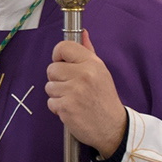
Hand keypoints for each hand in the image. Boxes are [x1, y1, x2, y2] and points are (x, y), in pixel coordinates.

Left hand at [45, 28, 127, 156]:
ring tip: (74, 99)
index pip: (63, 47)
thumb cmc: (105, 99)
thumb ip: (88, 52)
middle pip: (51, 68)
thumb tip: (83, 33)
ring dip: (57, 94)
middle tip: (72, 87)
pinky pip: (50, 102)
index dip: (58, 56)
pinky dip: (58, 108)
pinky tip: (72, 109)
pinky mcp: (66, 107)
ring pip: (49, 86)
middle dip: (57, 79)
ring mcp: (74, 91)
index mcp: (92, 63)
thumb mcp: (101, 72)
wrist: (113, 127)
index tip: (62, 63)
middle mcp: (83, 75)